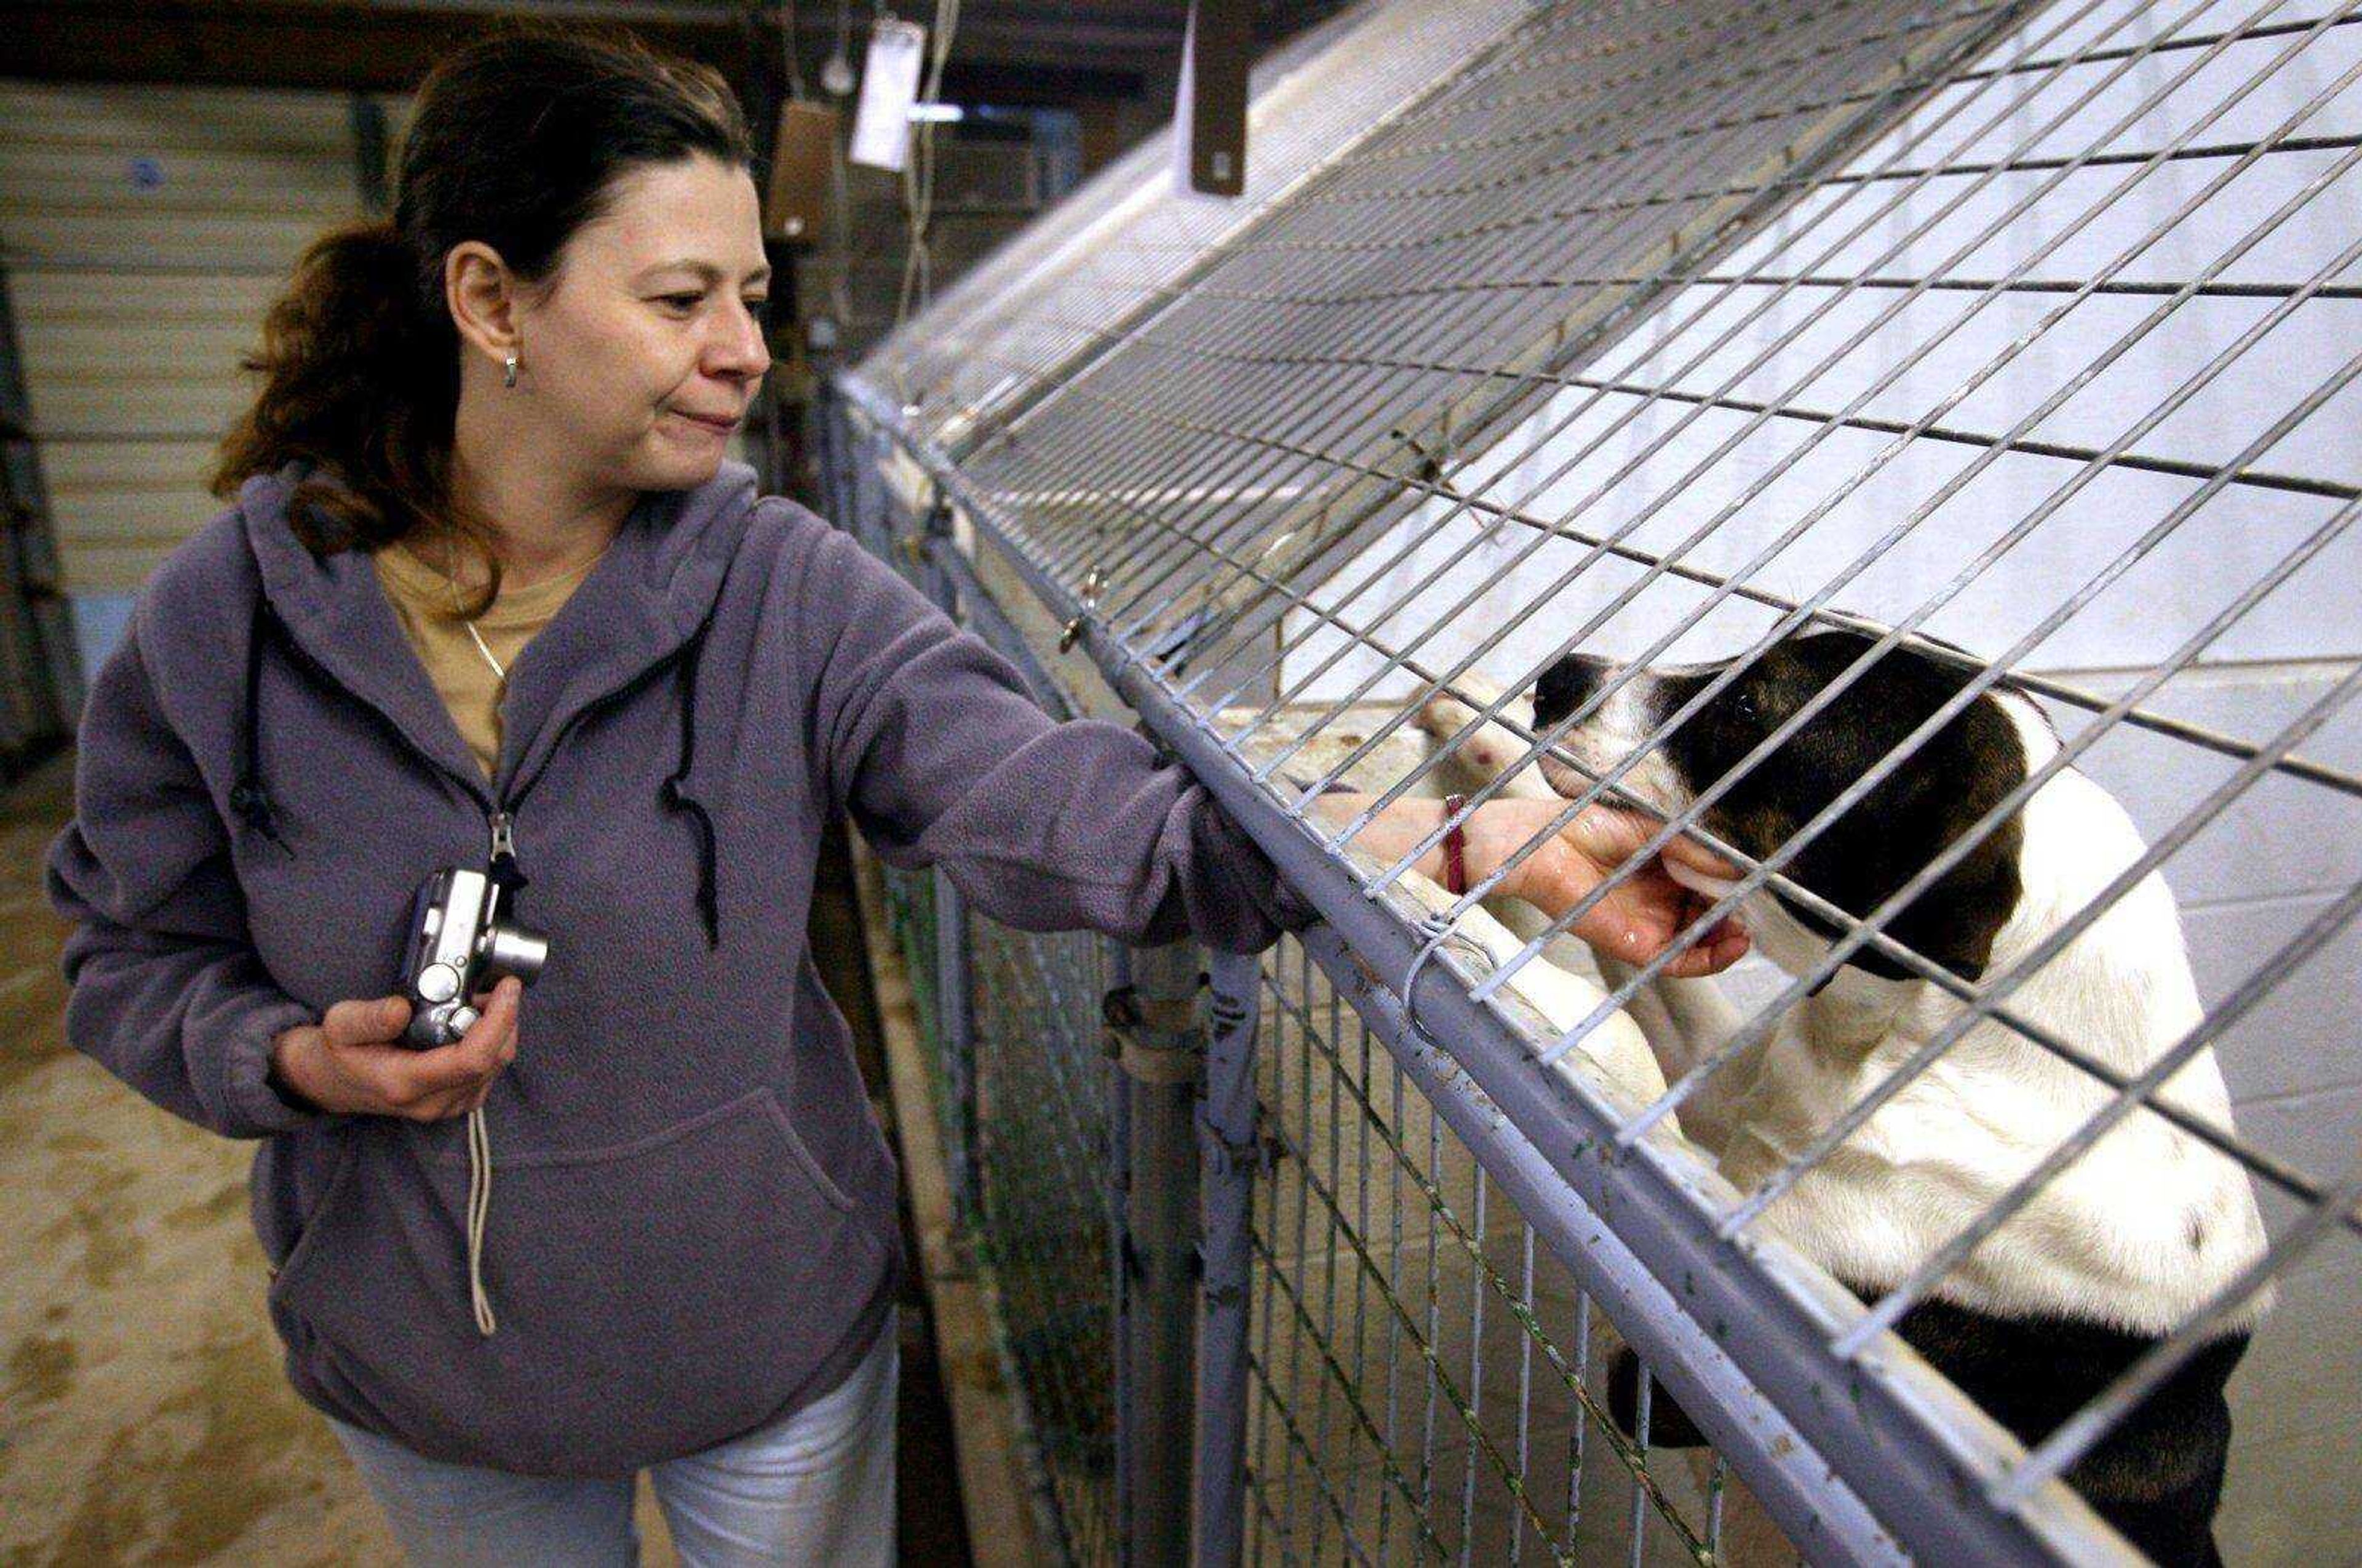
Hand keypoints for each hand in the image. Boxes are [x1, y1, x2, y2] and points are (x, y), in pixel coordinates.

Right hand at [269, 979, 522, 1120]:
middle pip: (493, 1062)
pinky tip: (479, 1023)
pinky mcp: (454, 1103)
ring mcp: (445, 1107)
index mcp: (405, 1083)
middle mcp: (431, 1102)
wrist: (333, 1082)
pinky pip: (489, 1074)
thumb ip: (369, 1018)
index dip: (499, 1022)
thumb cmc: (338, 1051)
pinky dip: (494, 1045)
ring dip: (502, 1031)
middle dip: (505, 1020)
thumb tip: (401, 1008)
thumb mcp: (340, 1025)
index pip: (471, 1060)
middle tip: (494, 989)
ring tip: (485, 1002)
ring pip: (496, 1068)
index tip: (507, 988)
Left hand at [1468, 800, 1750, 976]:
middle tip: (1759, 911)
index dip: (1736, 888)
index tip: (1761, 883)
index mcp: (1666, 866)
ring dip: (1730, 941)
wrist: (1543, 845)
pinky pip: (1681, 961)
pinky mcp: (1637, 946)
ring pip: (1702, 942)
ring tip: (1749, 931)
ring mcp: (1651, 924)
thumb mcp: (1654, 830)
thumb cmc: (1589, 826)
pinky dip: (1710, 958)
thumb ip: (1694, 849)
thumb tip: (1738, 866)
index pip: (1711, 884)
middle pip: (1711, 916)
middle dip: (1737, 916)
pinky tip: (1733, 945)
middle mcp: (1662, 898)